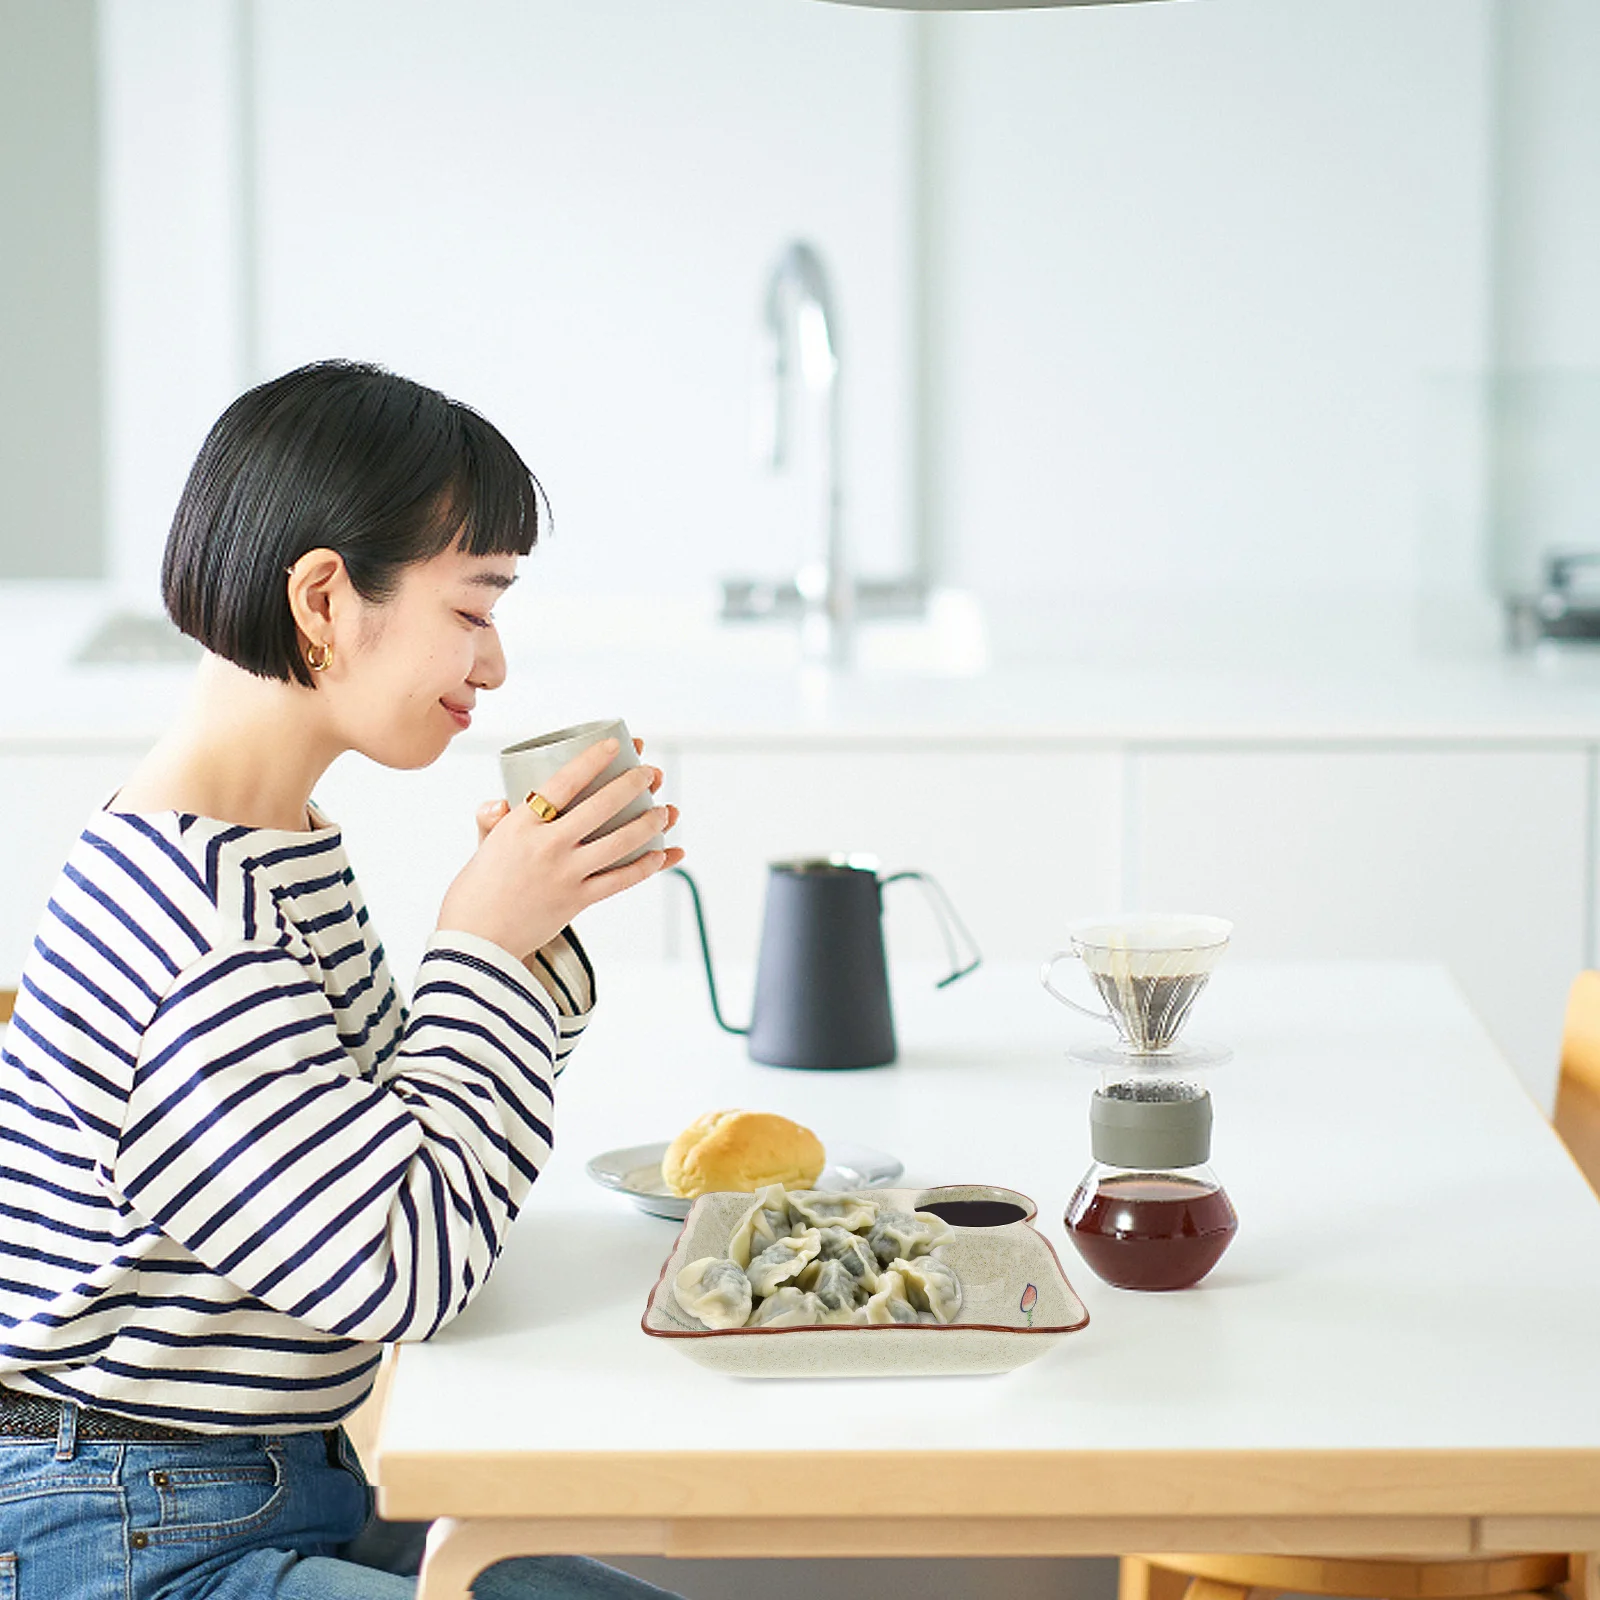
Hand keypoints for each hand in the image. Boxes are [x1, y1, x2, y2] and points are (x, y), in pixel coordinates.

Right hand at [437, 737, 682, 958]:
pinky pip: (620, 880)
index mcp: (519, 825)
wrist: (475, 944)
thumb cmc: (476, 892)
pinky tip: (660, 855)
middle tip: (649, 773)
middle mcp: (546, 846)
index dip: (593, 760)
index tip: (615, 745)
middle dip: (632, 785)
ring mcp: (565, 874)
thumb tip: (499, 802)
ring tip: (664, 811)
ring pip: (618, 842)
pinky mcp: (577, 902)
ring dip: (648, 824)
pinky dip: (644, 867)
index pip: (563, 782)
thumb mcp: (484, 847)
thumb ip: (495, 820)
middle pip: (600, 807)